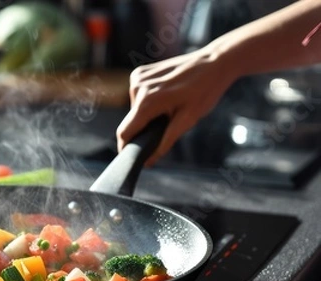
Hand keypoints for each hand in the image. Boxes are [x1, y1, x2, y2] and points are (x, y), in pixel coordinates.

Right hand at [116, 47, 236, 165]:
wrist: (214, 62)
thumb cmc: (205, 90)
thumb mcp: (188, 120)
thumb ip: (165, 142)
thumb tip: (148, 161)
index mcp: (147, 101)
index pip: (125, 132)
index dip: (127, 147)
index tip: (134, 155)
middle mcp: (138, 87)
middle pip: (130, 121)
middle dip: (144, 128)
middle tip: (167, 123)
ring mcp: (137, 77)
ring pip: (134, 109)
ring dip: (147, 114)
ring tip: (169, 107)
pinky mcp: (139, 72)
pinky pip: (137, 96)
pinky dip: (147, 101)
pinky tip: (165, 96)